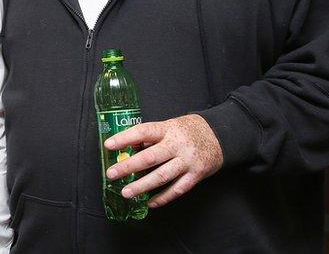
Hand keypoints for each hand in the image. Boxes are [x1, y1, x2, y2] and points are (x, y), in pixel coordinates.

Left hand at [104, 114, 222, 207]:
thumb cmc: (187, 131)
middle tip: (112, 174)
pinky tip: (150, 203)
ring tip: (126, 192)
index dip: (125, 138)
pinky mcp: (196, 175)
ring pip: (162, 176)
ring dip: (142, 186)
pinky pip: (177, 189)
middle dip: (129, 166)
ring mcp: (187, 161)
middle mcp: (177, 145)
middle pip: (150, 157)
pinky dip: (163, 197)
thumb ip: (151, 137)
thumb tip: (129, 149)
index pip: (143, 132)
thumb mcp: (169, 126)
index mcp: (168, 129)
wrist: (219, 135)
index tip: (109, 145)